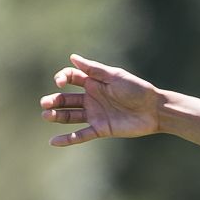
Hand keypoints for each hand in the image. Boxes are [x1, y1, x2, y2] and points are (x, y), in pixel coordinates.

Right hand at [41, 54, 163, 145]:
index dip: (62, 78)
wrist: (154, 110)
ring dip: (57, 116)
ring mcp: (95, 114)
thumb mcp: (115, 76)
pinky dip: (68, 139)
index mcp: (94, 82)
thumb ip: (94, 69)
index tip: (60, 82)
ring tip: (46, 115)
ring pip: (70, 116)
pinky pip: (81, 135)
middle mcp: (92, 98)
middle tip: (45, 103)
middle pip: (67, 99)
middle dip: (54, 100)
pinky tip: (53, 141)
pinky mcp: (101, 129)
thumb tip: (72, 57)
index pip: (71, 78)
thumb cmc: (137, 89)